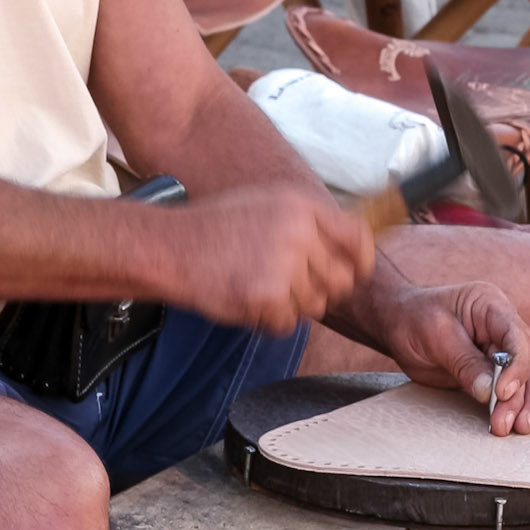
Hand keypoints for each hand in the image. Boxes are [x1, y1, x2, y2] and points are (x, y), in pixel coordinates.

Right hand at [165, 187, 374, 335]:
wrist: (170, 246)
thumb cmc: (215, 227)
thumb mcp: (267, 205)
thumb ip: (308, 224)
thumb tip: (351, 253)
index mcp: (302, 206)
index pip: (357, 238)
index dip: (360, 262)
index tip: (353, 274)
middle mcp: (299, 233)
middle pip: (340, 281)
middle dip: (318, 290)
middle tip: (287, 286)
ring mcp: (283, 265)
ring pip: (313, 307)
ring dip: (289, 306)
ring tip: (255, 286)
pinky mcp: (266, 296)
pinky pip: (286, 324)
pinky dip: (267, 320)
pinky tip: (243, 299)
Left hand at [377, 281, 529, 435]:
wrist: (397, 324)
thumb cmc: (414, 319)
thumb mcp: (436, 336)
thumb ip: (464, 363)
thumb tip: (489, 392)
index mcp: (491, 307)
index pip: (516, 337)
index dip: (516, 366)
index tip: (502, 392)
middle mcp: (501, 328)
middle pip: (525, 362)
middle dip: (519, 394)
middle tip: (506, 422)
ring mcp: (498, 350)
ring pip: (523, 379)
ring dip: (520, 405)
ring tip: (513, 428)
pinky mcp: (490, 371)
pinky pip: (508, 389)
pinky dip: (510, 406)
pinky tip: (510, 423)